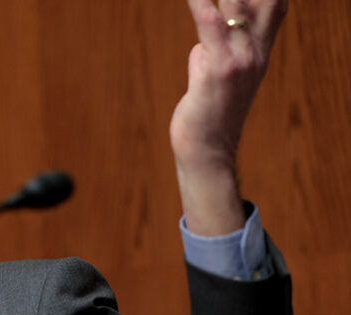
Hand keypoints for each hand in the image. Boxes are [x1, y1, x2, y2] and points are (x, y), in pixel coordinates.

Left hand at [170, 0, 285, 234]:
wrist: (206, 151)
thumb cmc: (206, 111)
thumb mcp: (211, 73)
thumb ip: (211, 50)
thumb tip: (202, 44)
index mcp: (260, 47)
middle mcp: (257, 49)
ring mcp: (240, 59)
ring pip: (238, 4)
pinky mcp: (218, 71)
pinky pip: (210, 26)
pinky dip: (203, 3)